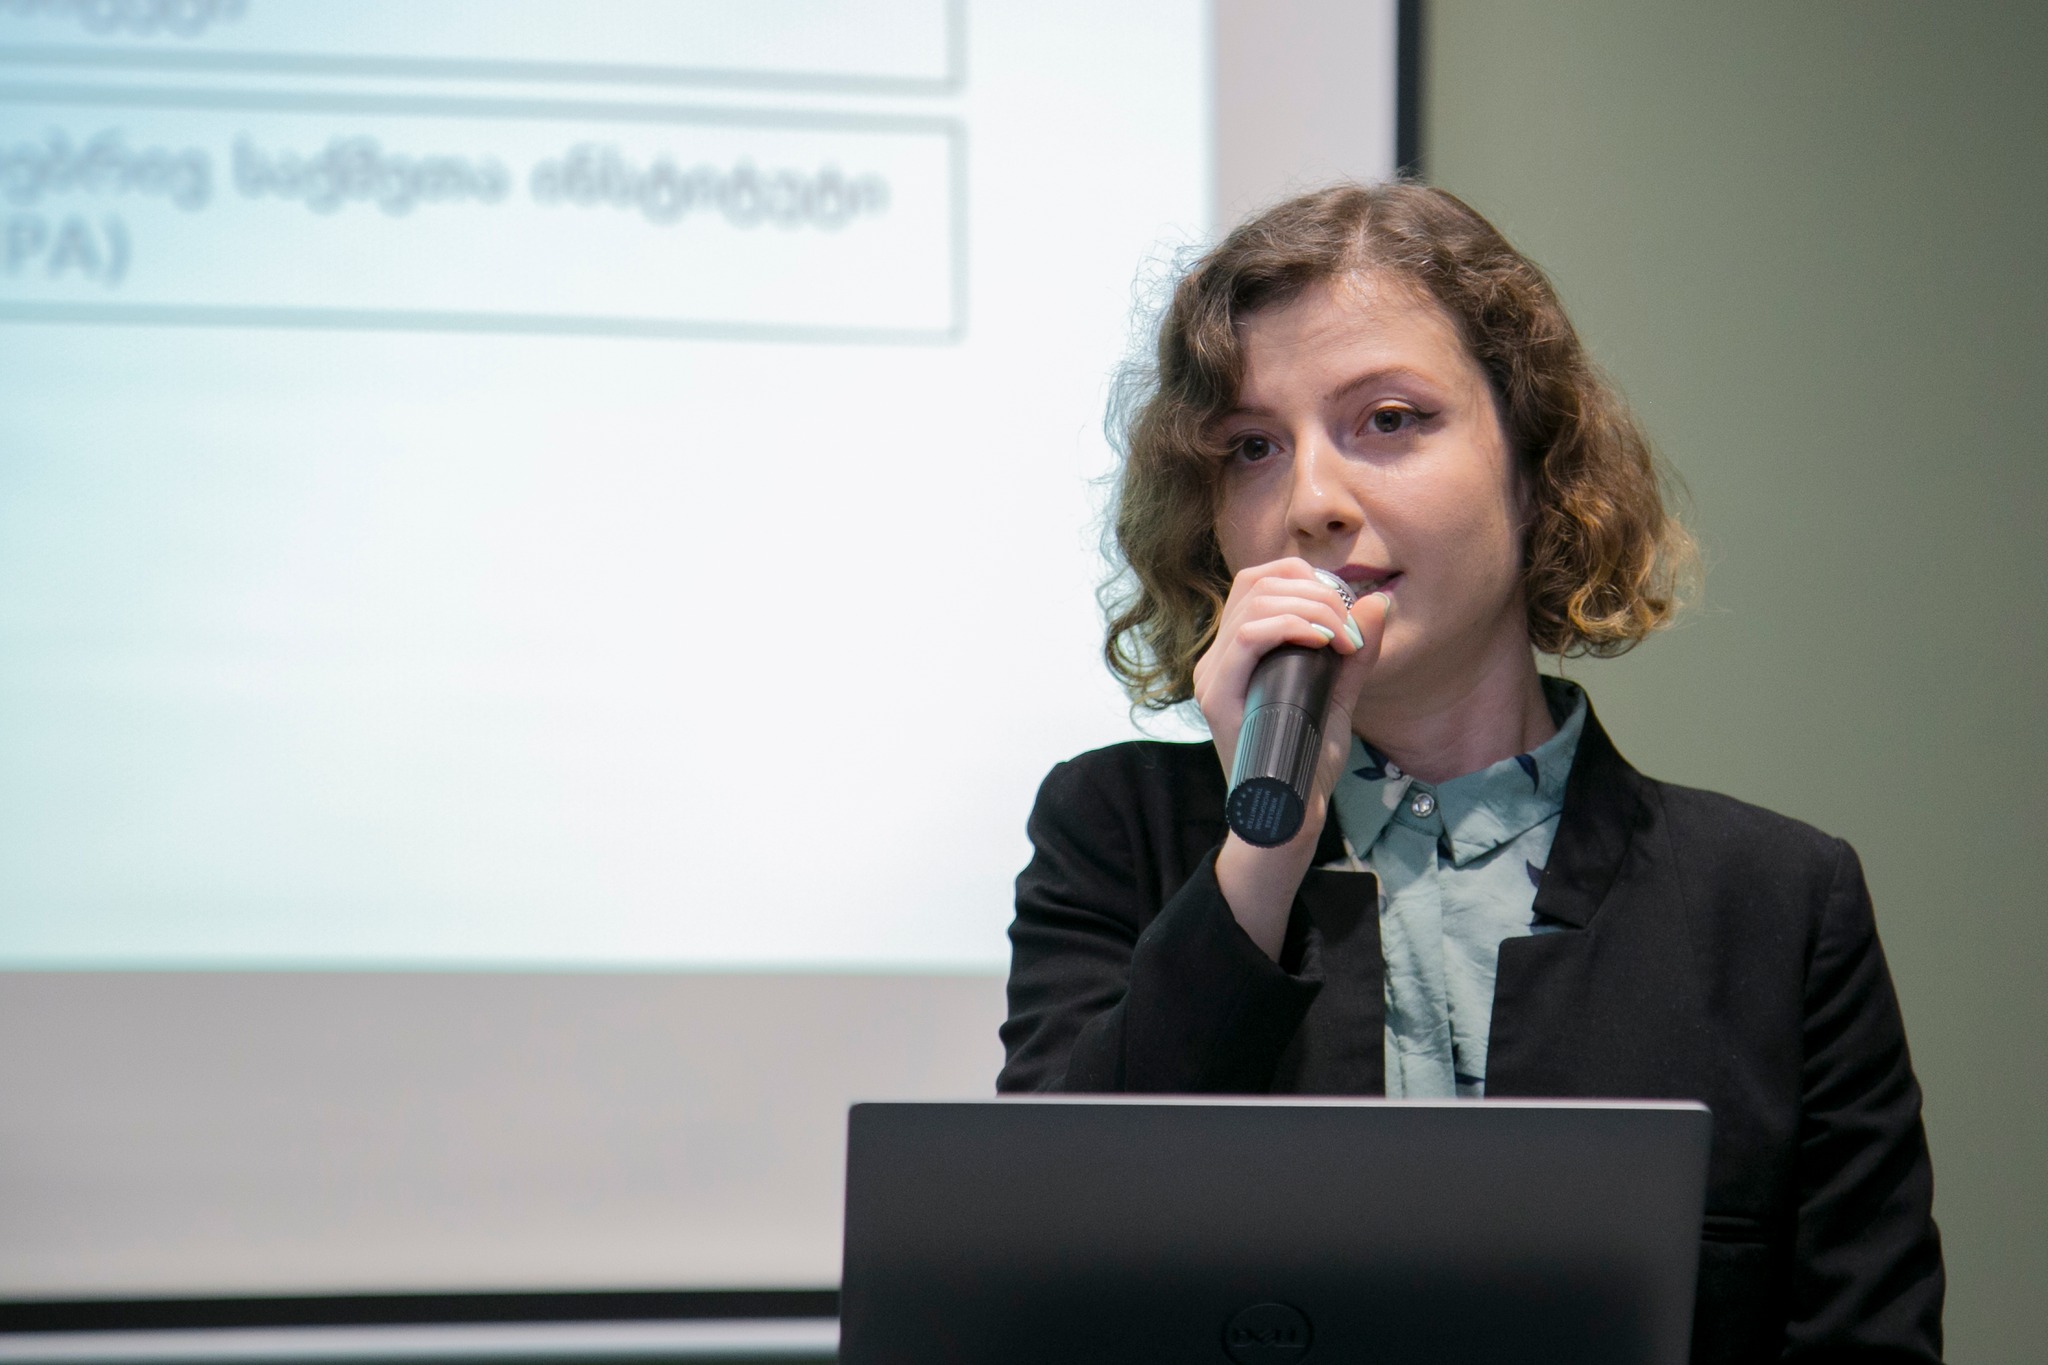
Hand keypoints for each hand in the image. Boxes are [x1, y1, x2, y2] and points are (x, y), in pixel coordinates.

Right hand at [1191, 559, 1390, 958]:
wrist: (1287, 816)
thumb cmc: (1307, 761)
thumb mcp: (1339, 696)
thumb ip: (1355, 653)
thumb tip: (1380, 601)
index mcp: (1238, 651)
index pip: (1259, 580)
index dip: (1305, 577)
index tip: (1346, 610)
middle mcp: (1217, 656)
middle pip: (1257, 581)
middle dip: (1317, 591)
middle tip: (1352, 629)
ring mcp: (1213, 675)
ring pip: (1253, 600)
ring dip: (1310, 607)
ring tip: (1342, 639)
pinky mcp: (1217, 696)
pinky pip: (1246, 636)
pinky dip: (1290, 626)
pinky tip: (1322, 642)